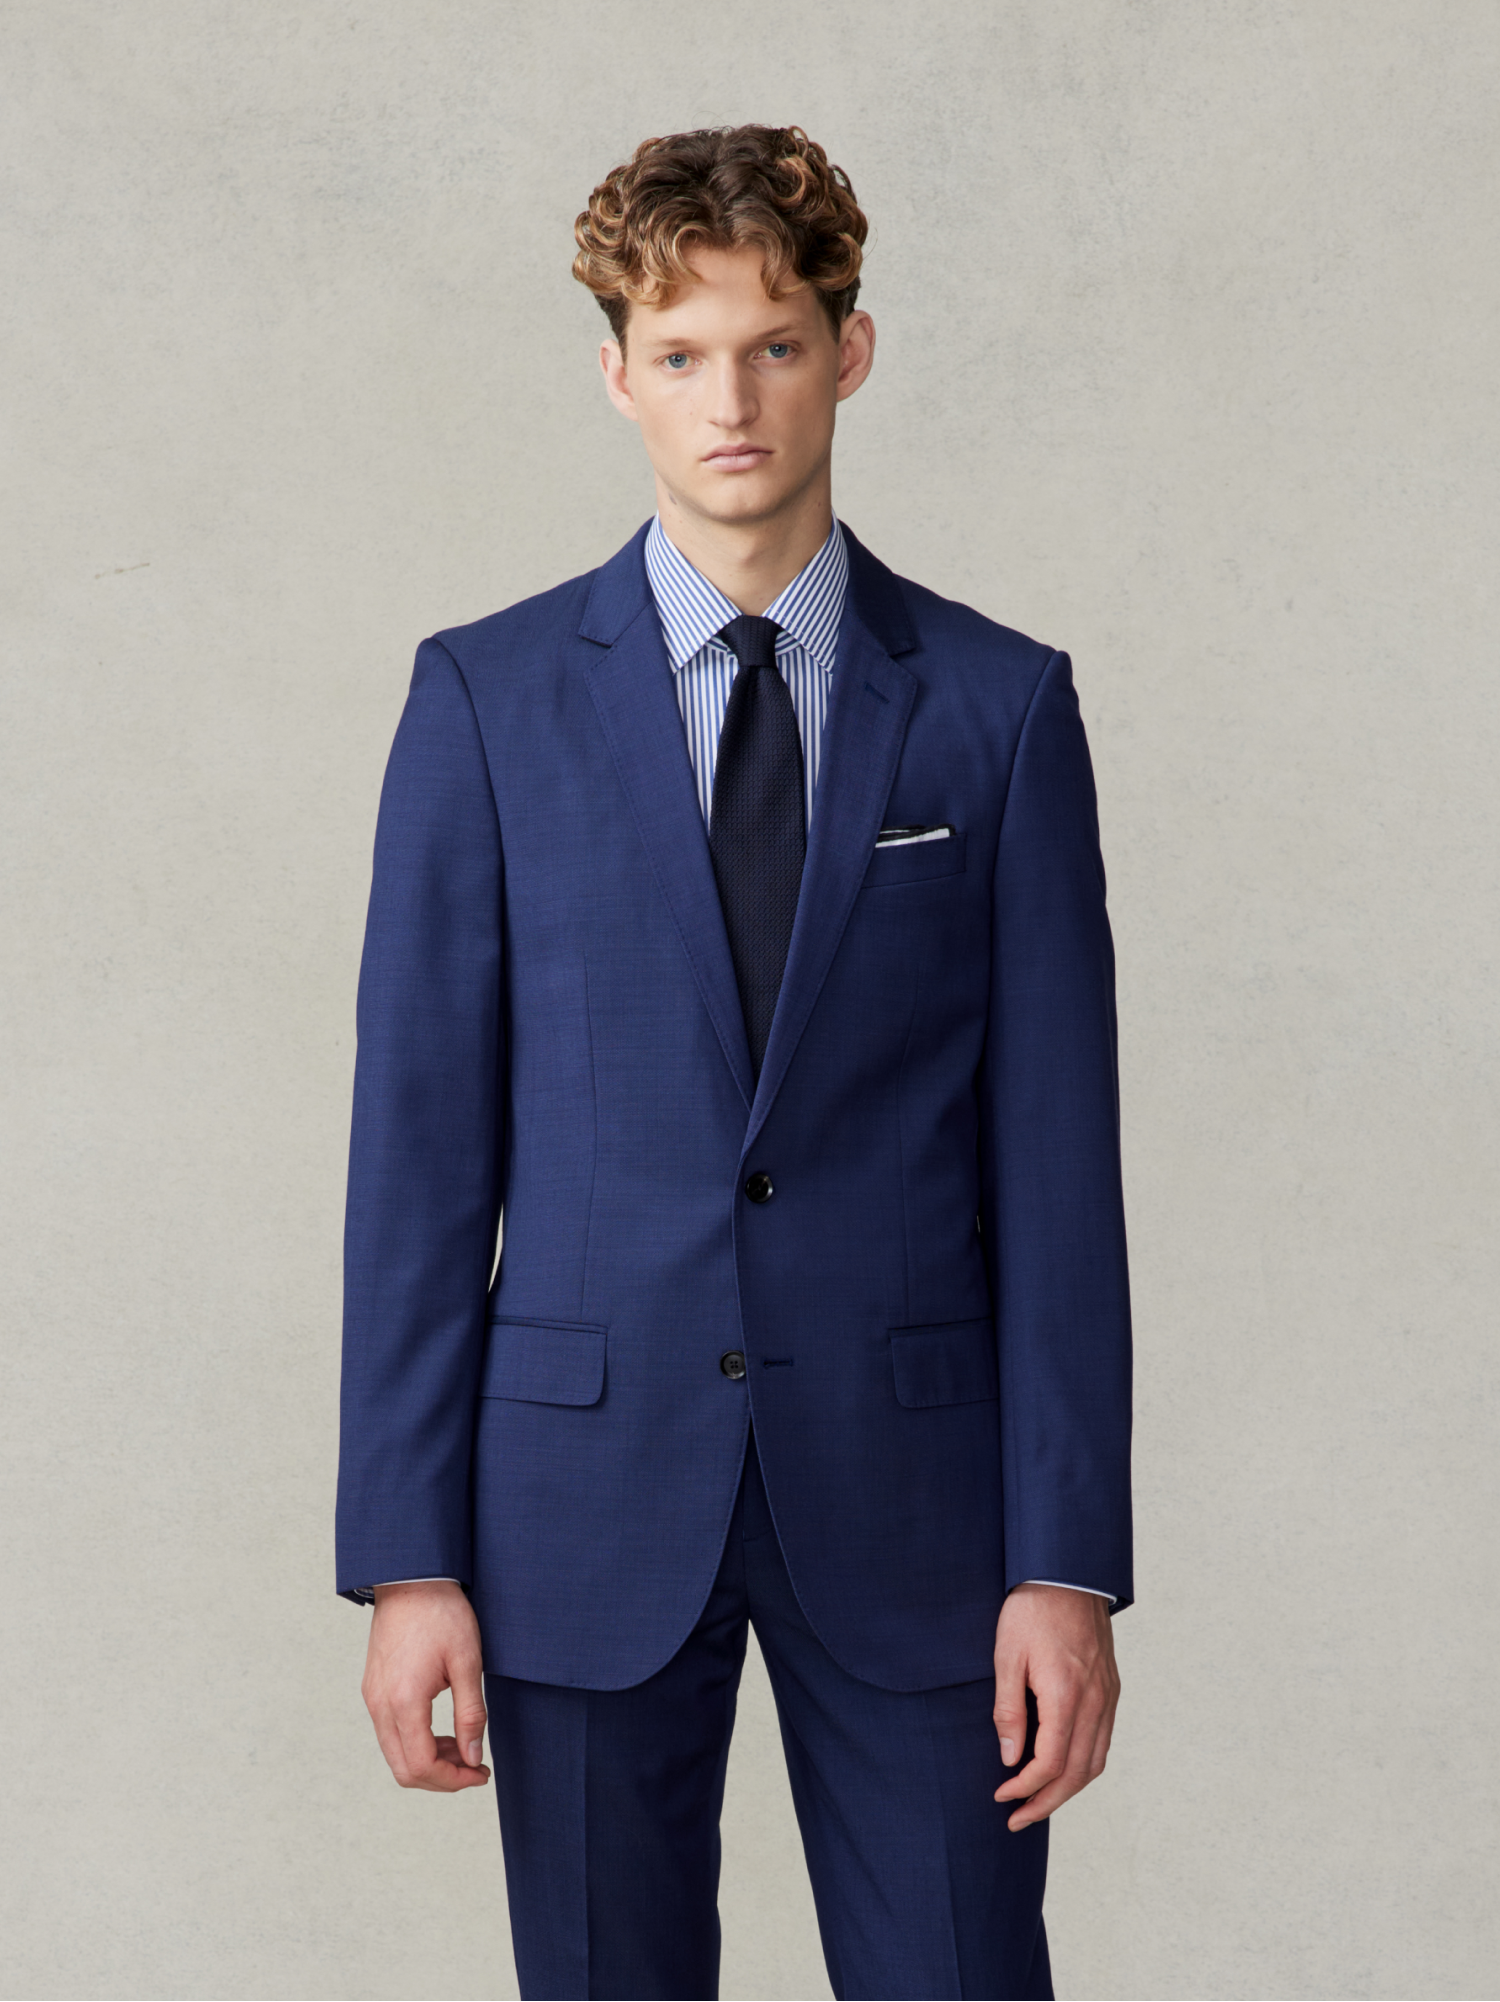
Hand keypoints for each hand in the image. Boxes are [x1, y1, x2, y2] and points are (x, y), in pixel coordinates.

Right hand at [362, 1581, 490, 1791]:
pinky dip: (414, 1743)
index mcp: (404, 1701)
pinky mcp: (373, 1689)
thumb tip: (473, 1757)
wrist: (411, 1578)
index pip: (421, 1766)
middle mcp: (380, 1705)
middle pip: (403, 1770)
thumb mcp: (467, 1662)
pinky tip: (440, 1731)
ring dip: (428, 1761)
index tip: (481, 1773)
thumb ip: (471, 1714)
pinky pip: (389, 1733)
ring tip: (462, 1747)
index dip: (454, 1780)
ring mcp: (373, 1698)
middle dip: (441, 1778)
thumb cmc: (442, 1614)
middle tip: (474, 1768)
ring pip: (394, 1754)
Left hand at [992, 1583, 1118, 1830]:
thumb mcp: (1006, 1657)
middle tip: (1018, 1819)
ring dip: (1068, 1789)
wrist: (1066, 1572)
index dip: (1025, 1789)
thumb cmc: (1030, 1610)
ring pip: (1096, 1761)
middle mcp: (1094, 1702)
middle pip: (1077, 1773)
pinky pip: (1103, 1739)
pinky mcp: (1111, 1687)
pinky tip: (1063, 1767)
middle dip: (1047, 1802)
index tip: (1001, 1797)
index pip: (1049, 1764)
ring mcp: (1108, 1695)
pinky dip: (1084, 1764)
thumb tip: (1009, 1758)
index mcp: (1066, 1696)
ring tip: (1039, 1801)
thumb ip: (1009, 1710)